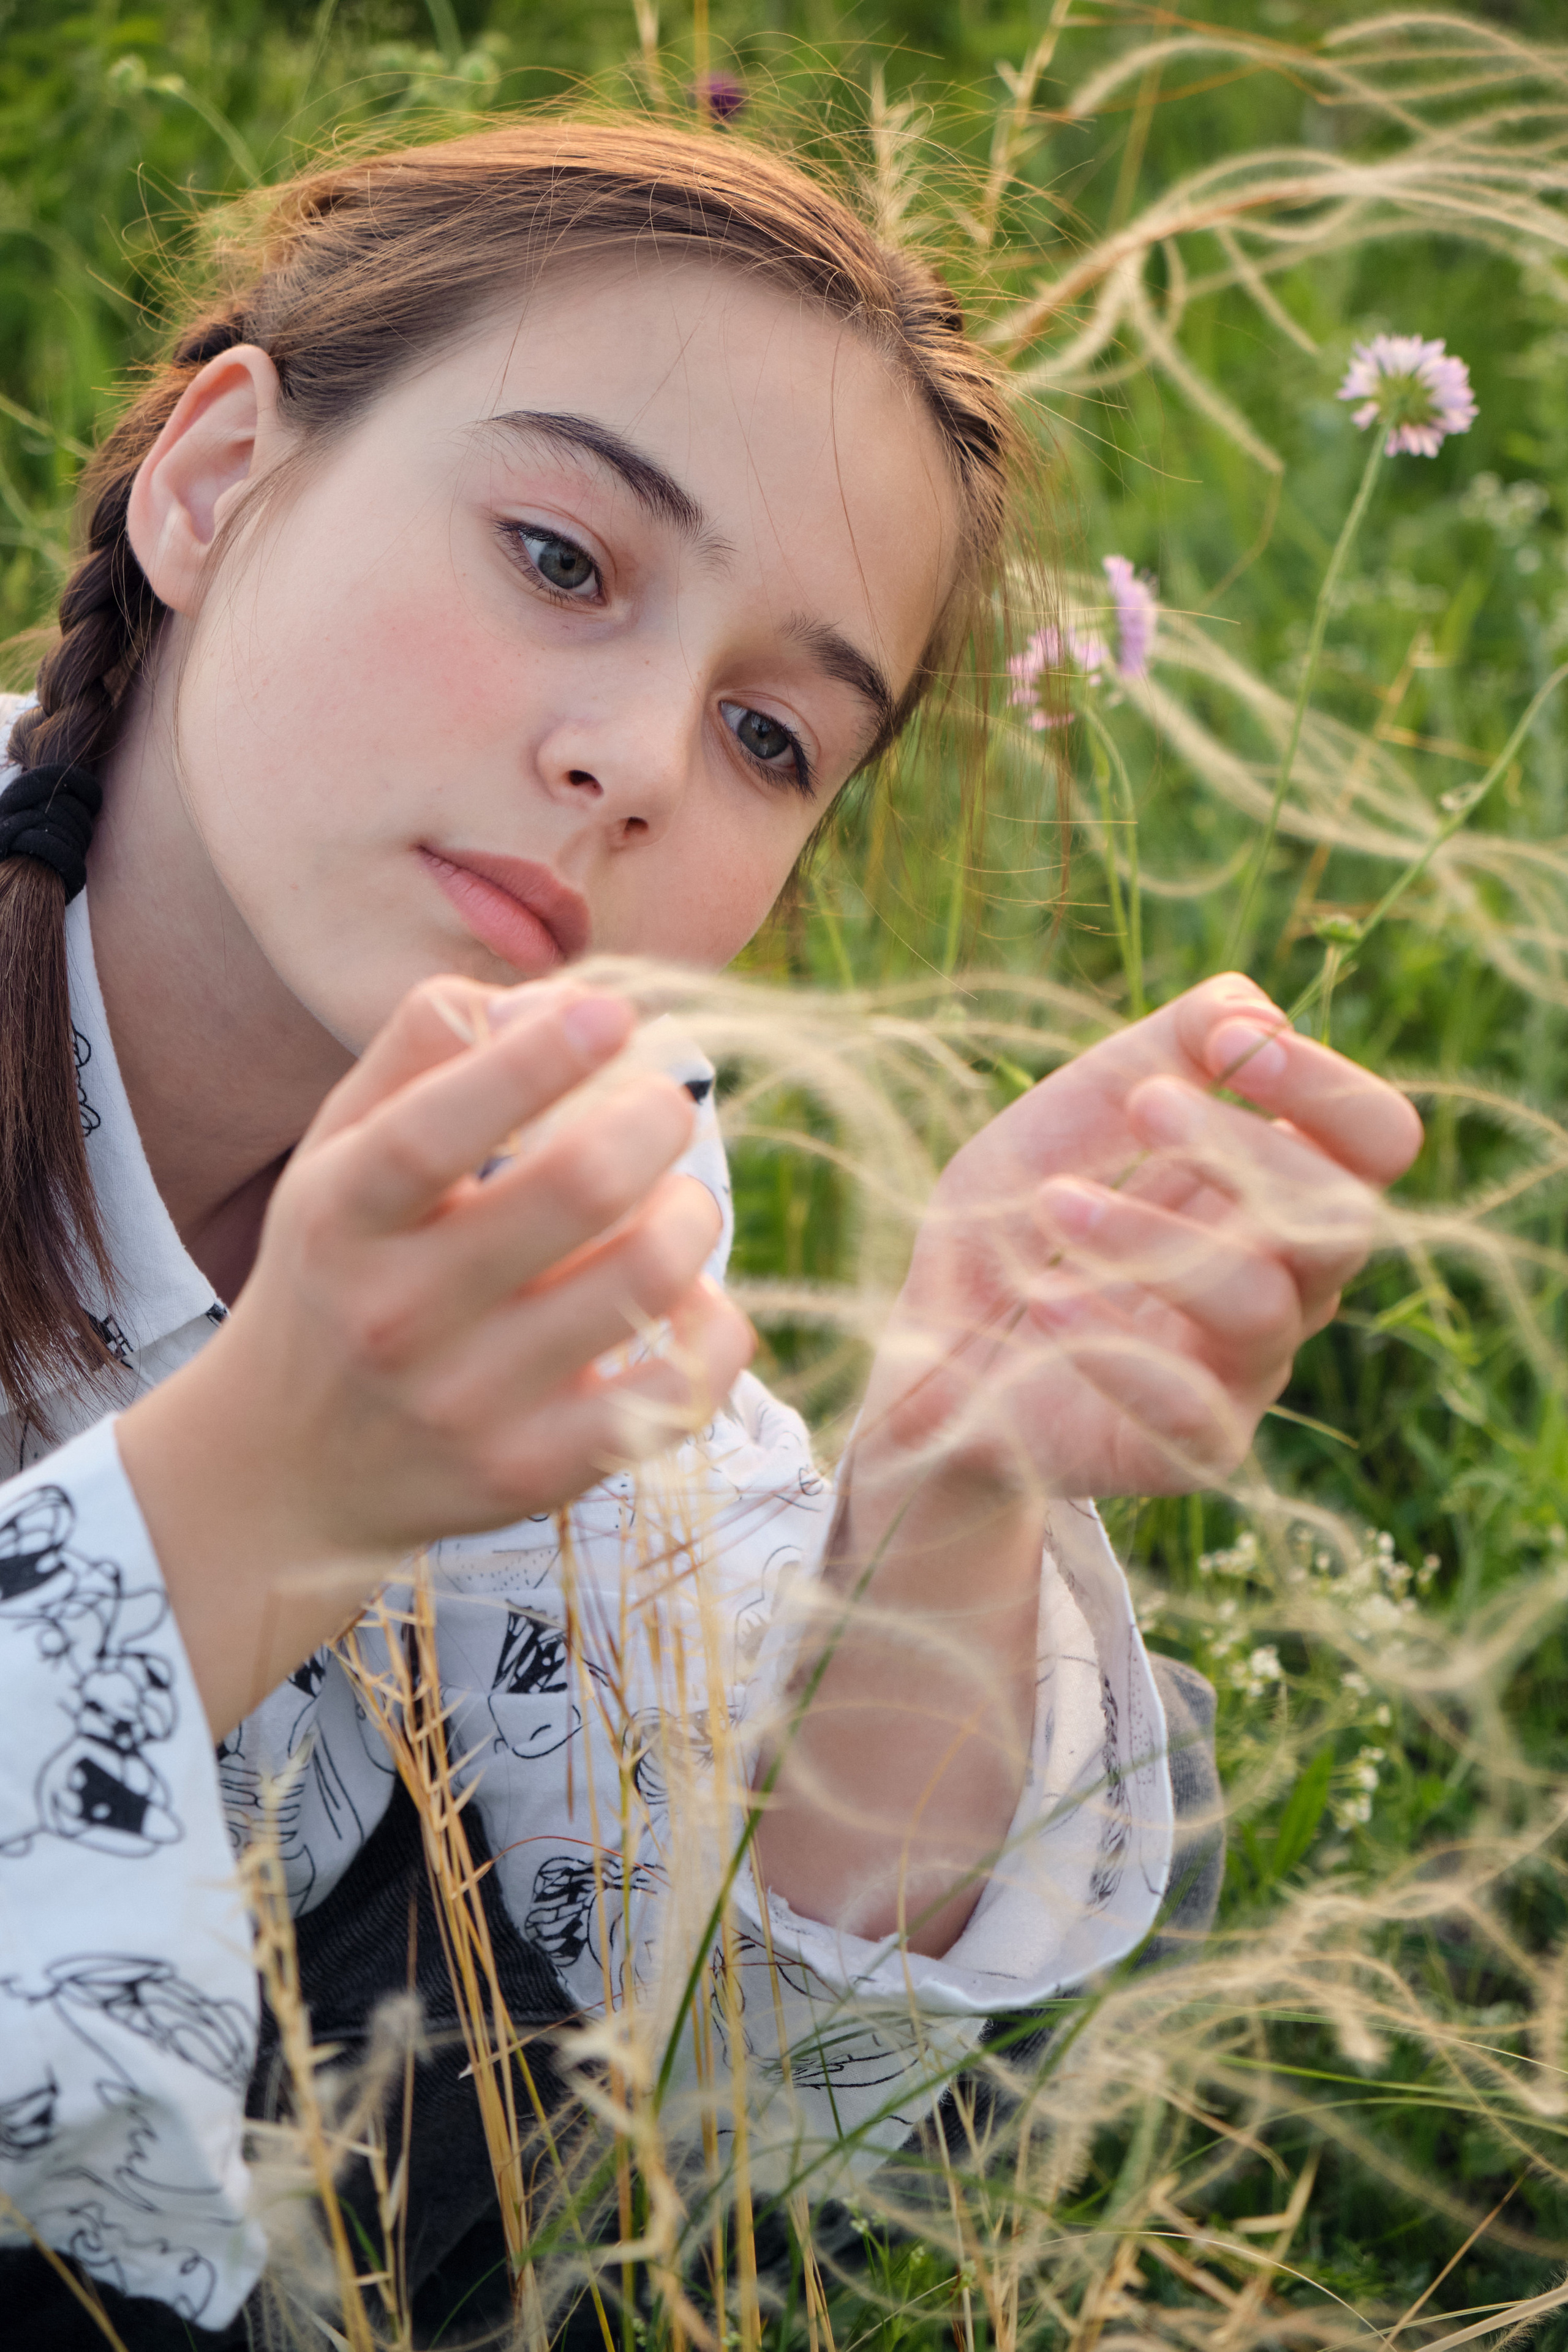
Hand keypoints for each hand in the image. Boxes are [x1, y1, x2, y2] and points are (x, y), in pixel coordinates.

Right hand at [119, 976, 754, 1733]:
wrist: (285, 1468)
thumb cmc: (339, 1271)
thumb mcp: (339, 1151)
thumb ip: (422, 1050)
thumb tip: (547, 999)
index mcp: (342, 1217)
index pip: (437, 1131)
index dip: (537, 1059)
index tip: (612, 1012)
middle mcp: (395, 1315)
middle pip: (573, 1193)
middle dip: (652, 1119)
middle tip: (666, 1104)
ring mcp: (467, 1405)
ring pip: (643, 1281)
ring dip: (689, 1214)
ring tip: (674, 1201)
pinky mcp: (534, 1474)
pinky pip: (680, 1387)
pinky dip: (714, 1324)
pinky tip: (686, 1298)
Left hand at [854, 973, 1422, 1500]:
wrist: (937, 1352)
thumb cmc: (1021, 1220)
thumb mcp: (1077, 1109)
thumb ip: (1165, 1046)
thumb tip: (1251, 1009)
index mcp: (1278, 1191)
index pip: (1376, 1141)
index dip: (1328, 1086)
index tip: (1231, 1045)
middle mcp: (1287, 1282)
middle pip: (1344, 1219)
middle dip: (1247, 1149)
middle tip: (1144, 1105)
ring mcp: (1245, 1372)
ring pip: (1262, 1303)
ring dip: (1155, 1237)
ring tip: (1051, 1203)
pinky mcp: (1189, 1450)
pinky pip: (1192, 1407)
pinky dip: (1115, 1345)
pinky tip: (1046, 1300)